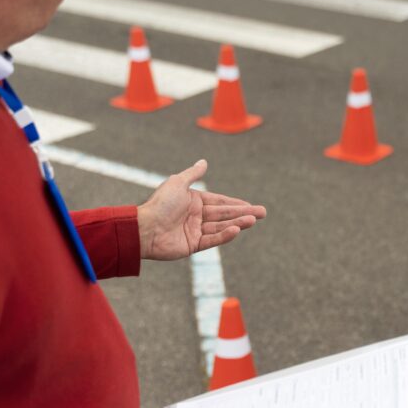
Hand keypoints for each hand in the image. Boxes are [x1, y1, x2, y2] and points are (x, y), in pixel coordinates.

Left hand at [137, 159, 266, 260]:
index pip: (219, 201)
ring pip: (221, 226)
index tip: (251, 205)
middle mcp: (195, 216)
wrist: (144, 228)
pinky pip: (212, 239)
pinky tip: (237, 230)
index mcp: (193, 201)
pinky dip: (225, 235)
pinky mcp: (192, 245)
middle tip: (263, 213)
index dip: (236, 203)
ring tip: (253, 220)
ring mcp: (195, 231)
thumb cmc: (159, 204)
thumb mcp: (177, 183)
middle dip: (243, 213)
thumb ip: (192, 174)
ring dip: (238, 223)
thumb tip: (204, 162)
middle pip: (224, 214)